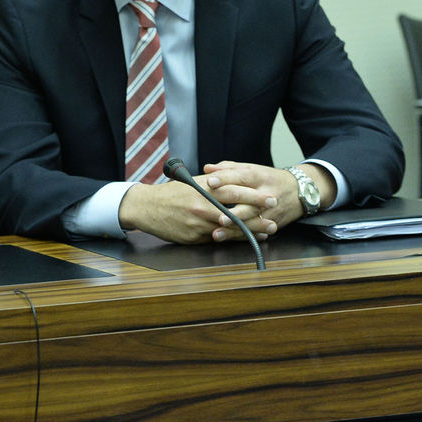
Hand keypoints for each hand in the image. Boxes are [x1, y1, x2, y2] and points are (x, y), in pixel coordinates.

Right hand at [119, 179, 266, 243]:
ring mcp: (199, 223)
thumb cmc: (169, 194)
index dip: (254, 195)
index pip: (234, 190)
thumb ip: (211, 185)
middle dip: (258, 214)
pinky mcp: (194, 237)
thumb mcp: (190, 183)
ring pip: (230, 228)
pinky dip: (234, 239)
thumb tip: (232, 182)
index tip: (269, 197)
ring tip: (268, 230)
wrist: (146, 207)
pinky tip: (246, 239)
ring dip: (251, 229)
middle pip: (236, 210)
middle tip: (275, 215)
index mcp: (203, 189)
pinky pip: (219, 239)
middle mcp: (203, 205)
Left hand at [202, 161, 333, 239]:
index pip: (240, 176)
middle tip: (216, 216)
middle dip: (231, 209)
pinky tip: (231, 240)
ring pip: (251, 220)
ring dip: (234, 228)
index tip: (210, 182)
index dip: (225, 179)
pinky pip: (257, 231)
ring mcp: (270, 210)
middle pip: (248, 201)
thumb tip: (207, 169)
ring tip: (217, 233)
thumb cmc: (269, 179)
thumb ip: (228, 169)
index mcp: (258, 176)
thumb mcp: (251, 169)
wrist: (299, 191)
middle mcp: (265, 193)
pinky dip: (243, 236)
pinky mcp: (273, 223)